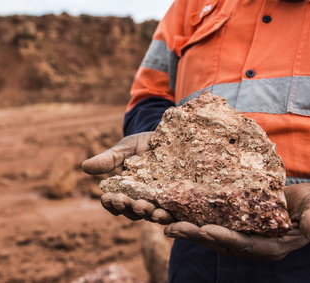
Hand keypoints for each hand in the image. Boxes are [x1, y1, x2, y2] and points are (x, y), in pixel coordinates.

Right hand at [82, 132, 174, 224]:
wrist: (168, 137)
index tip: (107, 198)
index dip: (111, 203)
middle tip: (131, 204)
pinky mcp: (178, 199)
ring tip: (152, 212)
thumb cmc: (141, 144)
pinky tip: (172, 212)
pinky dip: (172, 214)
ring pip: (153, 215)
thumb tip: (84, 167)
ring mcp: (160, 202)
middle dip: (130, 209)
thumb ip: (108, 160)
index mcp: (125, 192)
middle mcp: (141, 201)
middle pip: (133, 212)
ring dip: (151, 215)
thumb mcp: (124, 149)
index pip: (115, 203)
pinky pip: (175, 210)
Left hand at [164, 183, 309, 260]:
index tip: (205, 230)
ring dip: (184, 226)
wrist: (302, 201)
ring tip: (161, 219)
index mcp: (269, 246)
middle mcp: (248, 243)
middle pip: (217, 241)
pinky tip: (170, 209)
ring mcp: (237, 233)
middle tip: (172, 228)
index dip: (225, 238)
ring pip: (206, 232)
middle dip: (193, 235)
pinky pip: (205, 220)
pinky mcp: (229, 221)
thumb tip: (308, 228)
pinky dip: (188, 215)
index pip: (244, 244)